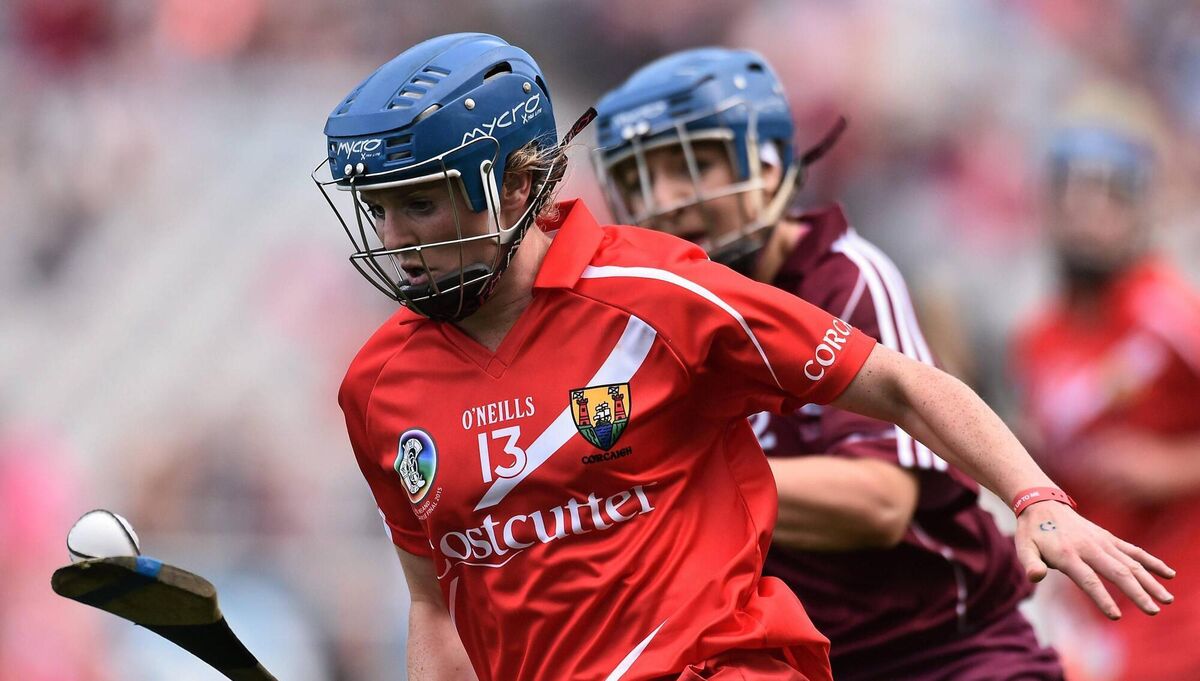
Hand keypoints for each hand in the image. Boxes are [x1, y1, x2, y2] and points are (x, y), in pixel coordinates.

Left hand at [1015, 501, 1175, 618]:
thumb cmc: (1032, 532)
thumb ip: (1030, 563)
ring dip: (1150, 581)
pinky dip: (1151, 562)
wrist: (1042, 504)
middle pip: (1117, 573)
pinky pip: (1133, 551)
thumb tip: (1035, 577)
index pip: (1088, 580)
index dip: (1102, 598)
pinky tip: (1168, 574)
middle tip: (1153, 611)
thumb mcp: (1023, 547)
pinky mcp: (1109, 538)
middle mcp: (1089, 548)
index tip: (1116, 615)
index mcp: (1068, 555)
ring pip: (1131, 563)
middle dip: (1137, 593)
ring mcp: (1102, 542)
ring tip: (1166, 599)